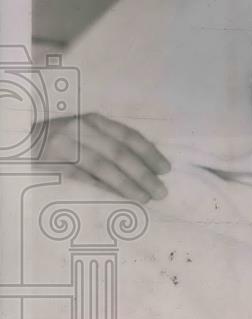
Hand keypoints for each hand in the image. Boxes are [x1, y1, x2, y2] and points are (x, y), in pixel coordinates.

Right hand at [33, 113, 170, 202]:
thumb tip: (143, 166)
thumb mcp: (84, 133)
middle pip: (120, 153)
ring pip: (105, 168)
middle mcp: (83, 130)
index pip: (129, 136)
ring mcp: (67, 146)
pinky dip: (106, 188)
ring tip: (146, 198)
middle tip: (162, 190)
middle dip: (144, 173)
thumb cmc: (57, 140)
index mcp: (94, 121)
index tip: (166, 169)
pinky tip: (121, 197)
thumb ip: (107, 143)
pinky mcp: (54, 163)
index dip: (149, 153)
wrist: (18, 140)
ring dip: (129, 184)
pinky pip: (86, 179)